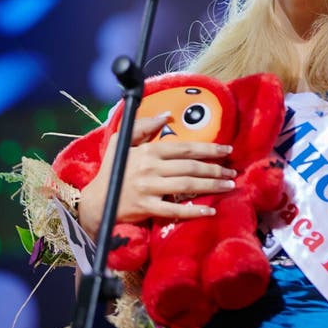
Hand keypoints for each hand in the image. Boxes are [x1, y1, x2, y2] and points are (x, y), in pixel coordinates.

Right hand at [78, 114, 236, 238]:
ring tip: (229, 186)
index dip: (209, 149)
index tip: (227, 150)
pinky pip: (174, 210)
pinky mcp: (147, 209)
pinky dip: (193, 211)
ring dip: (211, 186)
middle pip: (190, 167)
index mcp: (149, 151)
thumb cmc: (112, 169)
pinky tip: (210, 211)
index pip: (185, 148)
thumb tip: (167, 116)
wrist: (95, 201)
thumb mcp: (122, 141)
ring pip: (187, 186)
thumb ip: (143, 126)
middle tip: (233, 171)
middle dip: (215, 168)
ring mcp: (149, 189)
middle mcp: (151, 168)